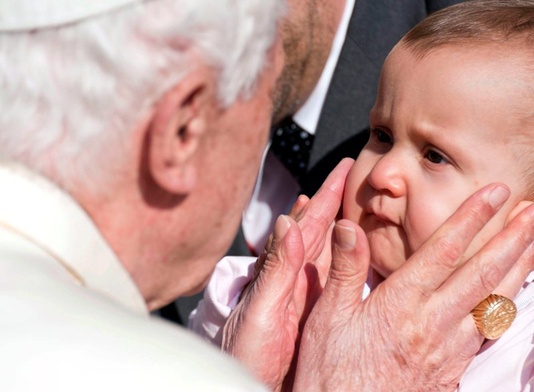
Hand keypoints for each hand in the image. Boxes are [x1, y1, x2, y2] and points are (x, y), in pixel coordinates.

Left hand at [222, 158, 353, 390]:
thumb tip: (286, 223)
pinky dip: (340, 256)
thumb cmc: (244, 354)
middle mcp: (293, 276)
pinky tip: (345, 247)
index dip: (327, 195)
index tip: (343, 168)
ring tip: (350, 200)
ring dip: (339, 222)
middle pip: (320, 229)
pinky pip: (332, 275)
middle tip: (352, 174)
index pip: (307, 224)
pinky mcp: (312, 311)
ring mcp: (304, 293)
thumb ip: (274, 270)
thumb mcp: (258, 311)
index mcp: (280, 271)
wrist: (248, 385)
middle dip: (336, 200)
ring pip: (327, 248)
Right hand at [293, 184, 533, 390]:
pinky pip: (488, 332)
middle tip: (532, 211)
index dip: (471, 219)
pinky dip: (506, 306)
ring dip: (517, 269)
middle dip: (510, 239)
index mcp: (399, 304)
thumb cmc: (331, 370)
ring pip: (494, 303)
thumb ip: (344, 269)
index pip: (442, 252)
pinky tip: (512, 297)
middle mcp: (431, 323)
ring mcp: (448, 349)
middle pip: (481, 274)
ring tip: (533, 243)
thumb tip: (348, 226)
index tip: (494, 194)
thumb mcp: (327, 316)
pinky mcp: (453, 369)